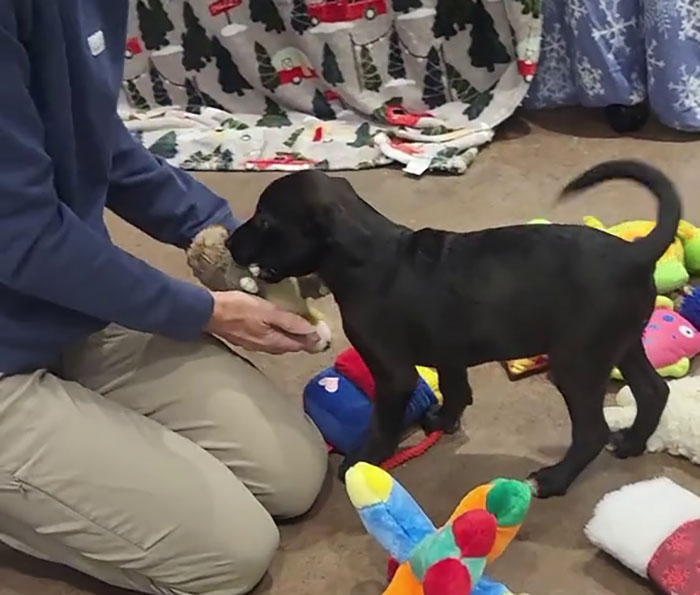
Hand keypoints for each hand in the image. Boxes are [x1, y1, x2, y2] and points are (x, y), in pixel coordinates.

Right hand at [206, 291, 320, 354]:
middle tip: (315, 333)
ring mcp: (254, 345)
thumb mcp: (268, 311)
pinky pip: (268, 340)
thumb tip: (312, 331)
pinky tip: (277, 329)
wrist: (209, 312)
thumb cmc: (239, 309)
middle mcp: (265, 348)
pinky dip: (278, 336)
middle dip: (303, 341)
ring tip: (300, 330)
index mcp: (273, 342)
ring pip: (279, 345)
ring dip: (290, 339)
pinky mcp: (246, 339)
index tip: (324, 336)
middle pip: (289, 346)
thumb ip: (290, 322)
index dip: (312, 341)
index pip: (299, 345)